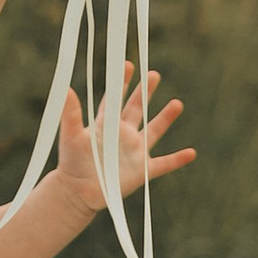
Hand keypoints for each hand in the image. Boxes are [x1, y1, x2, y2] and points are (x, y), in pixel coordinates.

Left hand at [52, 68, 189, 221]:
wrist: (78, 192)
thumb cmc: (72, 163)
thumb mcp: (71, 136)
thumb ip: (71, 114)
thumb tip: (65, 89)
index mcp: (106, 125)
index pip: (115, 99)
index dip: (121, 82)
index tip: (127, 64)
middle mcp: (123, 135)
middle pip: (137, 109)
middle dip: (145, 92)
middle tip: (154, 73)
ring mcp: (134, 152)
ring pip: (154, 131)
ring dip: (165, 118)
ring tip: (177, 103)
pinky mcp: (142, 171)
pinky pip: (164, 164)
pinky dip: (178, 159)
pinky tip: (191, 153)